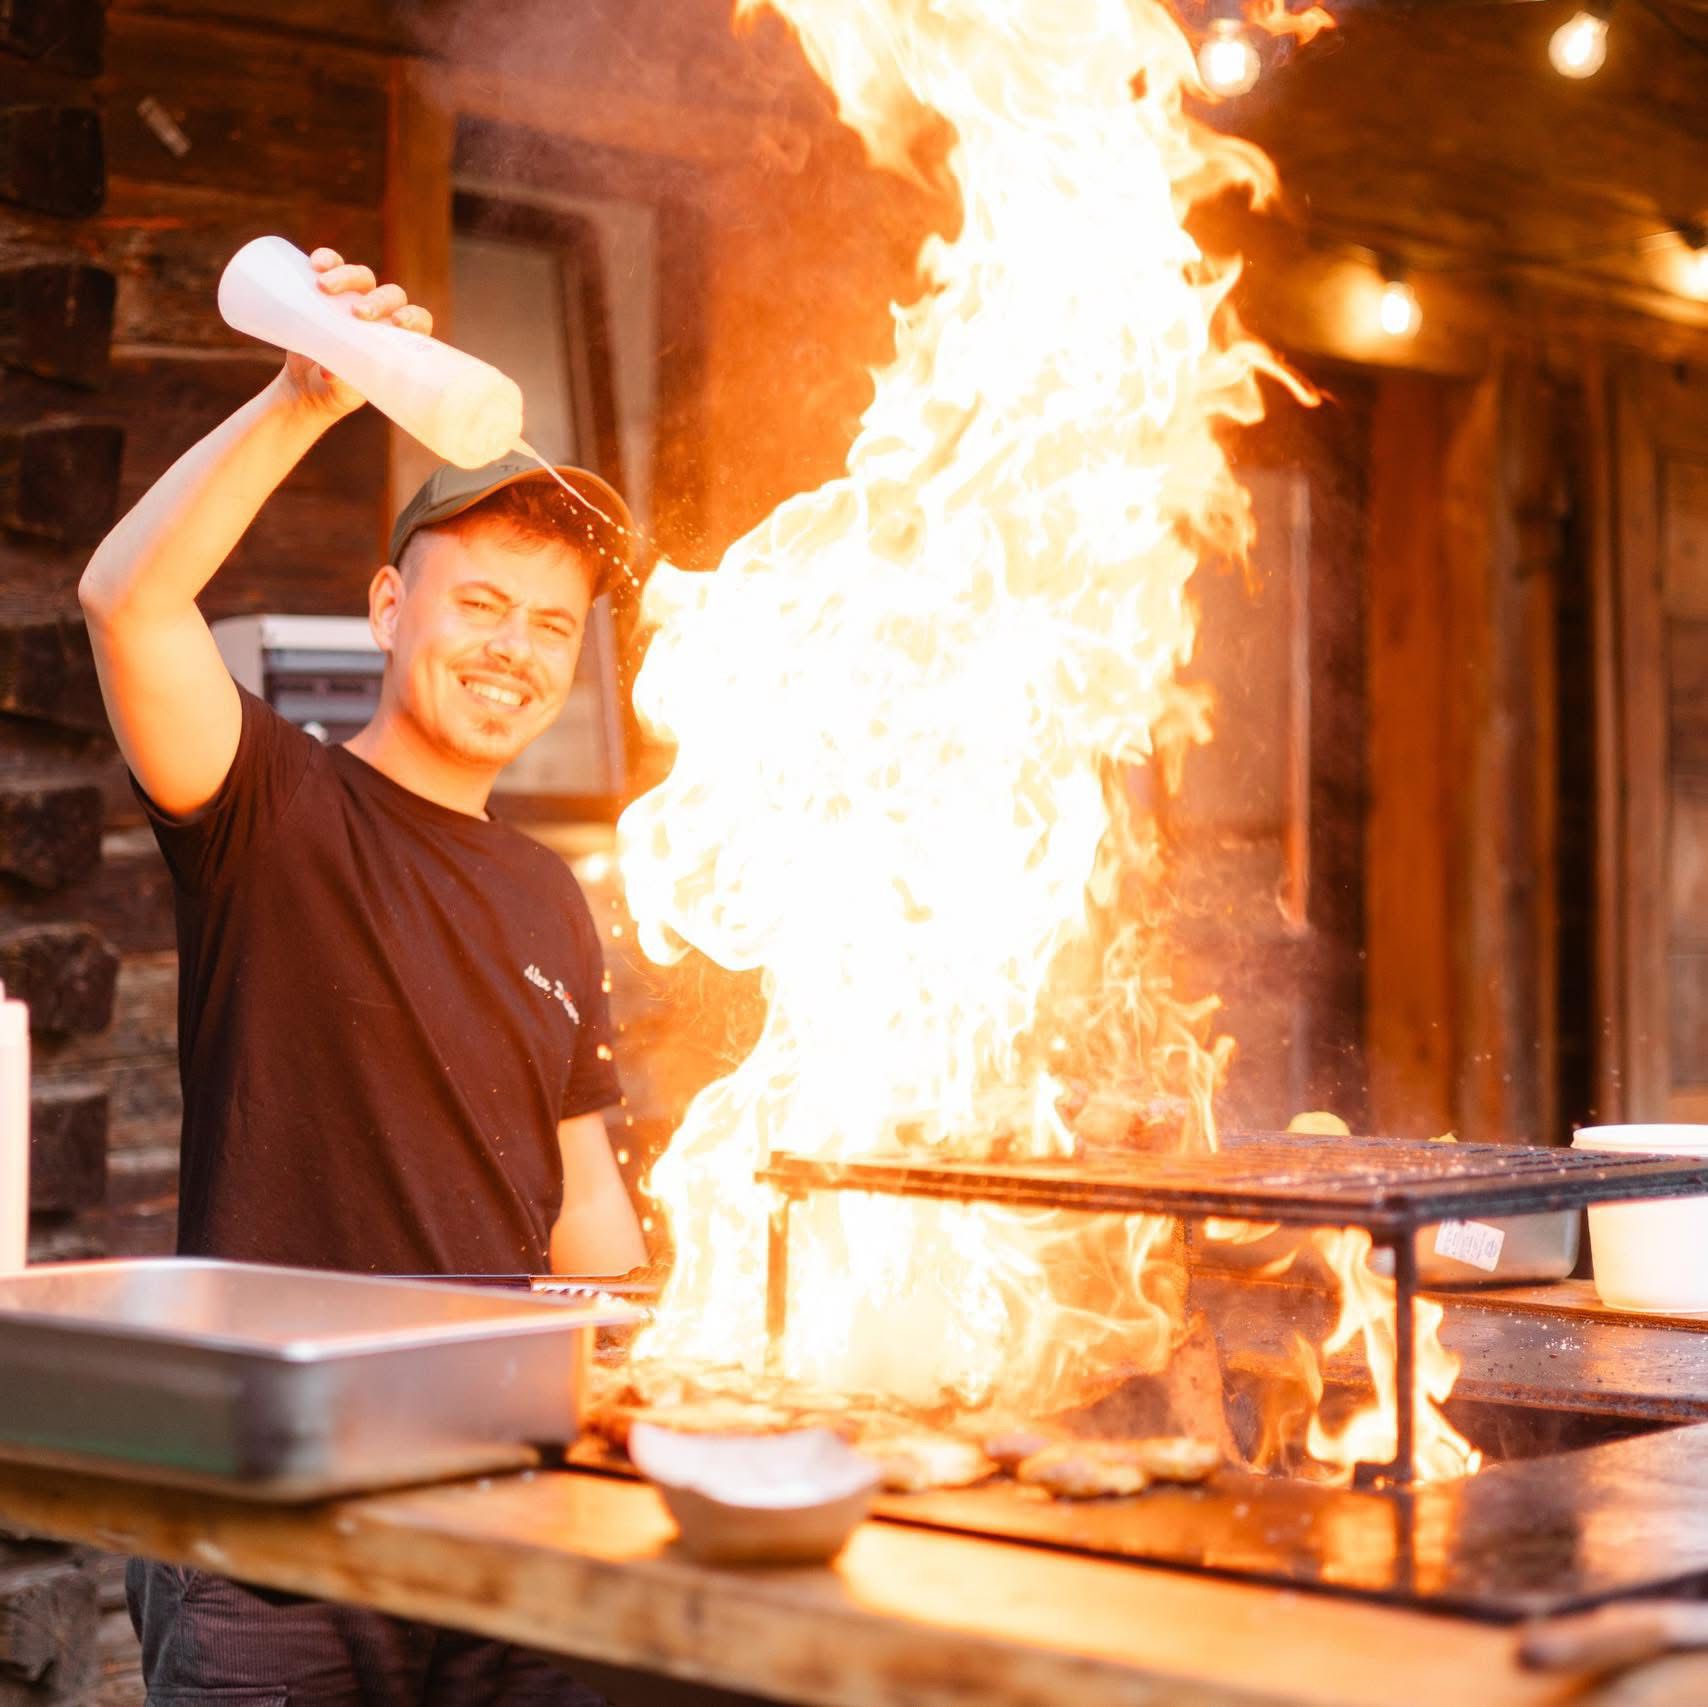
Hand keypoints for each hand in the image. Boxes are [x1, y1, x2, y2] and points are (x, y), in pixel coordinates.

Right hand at [279, 248, 435, 416]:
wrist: (305, 384)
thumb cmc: (335, 392)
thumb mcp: (342, 393)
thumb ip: (342, 384)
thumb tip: (329, 373)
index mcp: (397, 340)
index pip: (419, 320)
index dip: (413, 317)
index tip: (397, 323)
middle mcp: (381, 316)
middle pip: (391, 295)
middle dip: (377, 301)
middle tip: (357, 312)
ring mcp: (355, 298)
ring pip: (363, 277)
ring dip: (347, 277)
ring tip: (324, 287)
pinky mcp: (329, 289)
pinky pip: (333, 265)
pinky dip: (327, 259)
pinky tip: (316, 264)